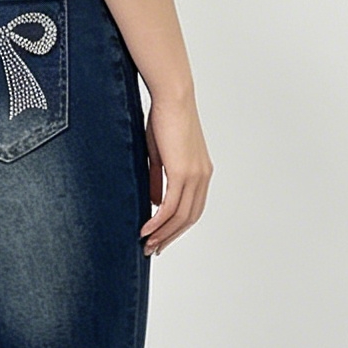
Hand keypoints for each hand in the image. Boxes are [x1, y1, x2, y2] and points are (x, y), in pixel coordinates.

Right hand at [139, 89, 211, 254]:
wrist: (172, 97)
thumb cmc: (164, 119)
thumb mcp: (160, 156)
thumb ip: (159, 180)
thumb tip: (155, 203)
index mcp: (201, 172)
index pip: (192, 209)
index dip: (177, 227)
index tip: (161, 238)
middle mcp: (202, 176)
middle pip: (189, 218)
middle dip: (170, 236)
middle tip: (152, 249)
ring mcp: (195, 175)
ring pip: (180, 216)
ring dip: (163, 233)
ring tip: (147, 244)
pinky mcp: (182, 172)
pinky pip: (170, 205)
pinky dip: (158, 221)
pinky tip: (145, 229)